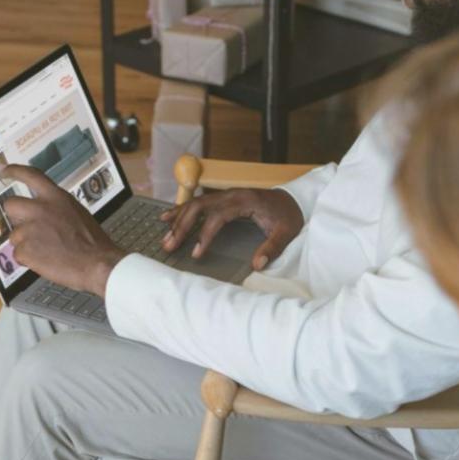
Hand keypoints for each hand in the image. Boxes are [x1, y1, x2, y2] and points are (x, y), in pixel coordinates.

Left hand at [0, 166, 124, 296]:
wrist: (98, 264)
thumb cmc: (93, 242)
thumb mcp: (76, 212)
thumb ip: (56, 208)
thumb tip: (42, 212)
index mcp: (56, 197)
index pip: (30, 175)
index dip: (14, 171)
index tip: (3, 170)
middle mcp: (40, 209)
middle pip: (11, 205)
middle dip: (15, 217)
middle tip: (26, 227)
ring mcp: (30, 230)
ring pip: (15, 235)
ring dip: (26, 244)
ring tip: (47, 251)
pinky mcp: (26, 250)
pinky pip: (18, 255)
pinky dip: (29, 260)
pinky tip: (46, 261)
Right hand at [161, 188, 304, 271]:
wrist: (294, 200)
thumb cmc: (289, 216)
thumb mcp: (286, 232)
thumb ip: (272, 248)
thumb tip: (257, 265)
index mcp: (244, 201)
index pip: (217, 217)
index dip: (205, 235)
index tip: (196, 254)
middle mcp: (231, 195)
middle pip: (199, 207)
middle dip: (182, 226)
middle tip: (169, 245)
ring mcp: (226, 194)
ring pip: (195, 203)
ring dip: (178, 220)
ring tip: (164, 237)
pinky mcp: (223, 198)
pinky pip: (198, 202)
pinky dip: (182, 210)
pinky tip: (167, 217)